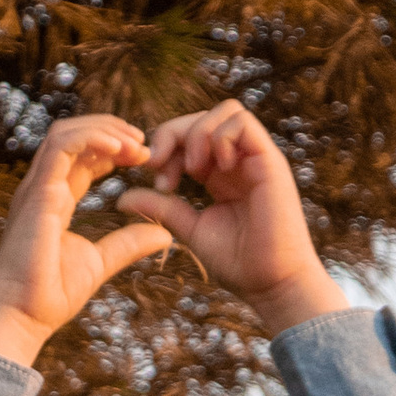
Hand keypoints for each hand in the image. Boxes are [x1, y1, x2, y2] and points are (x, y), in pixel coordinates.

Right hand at [0, 117, 173, 367]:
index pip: (82, 157)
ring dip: (104, 129)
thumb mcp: (102, 262)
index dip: (113, 149)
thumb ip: (129, 243)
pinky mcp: (37, 192)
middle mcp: (43, 187)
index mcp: (55, 199)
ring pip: (66, 133)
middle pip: (74, 137)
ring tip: (135, 142)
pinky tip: (119, 148)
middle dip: (111, 131)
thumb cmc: (53, 295)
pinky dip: (91, 138)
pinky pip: (62, 146)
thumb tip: (165, 235)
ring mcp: (37, 187)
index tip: (144, 158)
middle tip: (145, 144)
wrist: (24, 316)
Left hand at [124, 102, 347, 336]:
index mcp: (220, 174)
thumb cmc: (238, 264)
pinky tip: (214, 168)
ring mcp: (255, 158)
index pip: (189, 136)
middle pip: (203, 117)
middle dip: (173, 134)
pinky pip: (243, 122)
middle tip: (160, 166)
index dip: (166, 147)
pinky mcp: (270, 161)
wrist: (273, 284)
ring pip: (224, 110)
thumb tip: (121, 197)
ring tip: (192, 170)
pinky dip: (221, 136)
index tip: (156, 179)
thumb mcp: (191, 230)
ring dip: (198, 133)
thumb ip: (162, 208)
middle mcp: (239, 160)